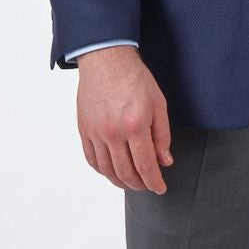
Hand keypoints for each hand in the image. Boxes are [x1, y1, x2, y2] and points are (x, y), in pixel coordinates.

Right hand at [76, 47, 172, 191]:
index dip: (154, 182)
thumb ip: (162, 136)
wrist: (106, 60)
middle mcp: (113, 132)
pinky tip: (112, 171)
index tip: (160, 188)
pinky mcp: (84, 130)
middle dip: (139, 184)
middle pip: (126, 172)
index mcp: (135, 126)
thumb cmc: (134, 78)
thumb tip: (164, 161)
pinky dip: (103, 170)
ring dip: (121, 181)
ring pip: (107, 170)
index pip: (145, 166)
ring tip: (132, 182)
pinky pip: (92, 159)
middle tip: (148, 185)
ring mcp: (96, 132)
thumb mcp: (158, 104)